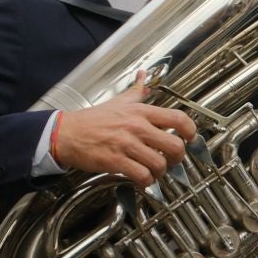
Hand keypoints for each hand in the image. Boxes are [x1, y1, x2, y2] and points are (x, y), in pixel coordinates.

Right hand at [52, 84, 197, 186]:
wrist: (66, 133)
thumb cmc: (93, 119)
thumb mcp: (118, 101)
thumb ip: (136, 91)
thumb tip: (144, 76)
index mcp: (141, 112)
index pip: (178, 118)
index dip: (191, 131)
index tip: (190, 138)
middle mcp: (137, 127)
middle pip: (175, 146)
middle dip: (177, 157)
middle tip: (171, 160)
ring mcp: (126, 145)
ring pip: (160, 164)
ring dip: (160, 172)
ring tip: (154, 170)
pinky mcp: (116, 161)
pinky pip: (142, 176)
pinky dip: (146, 181)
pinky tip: (141, 177)